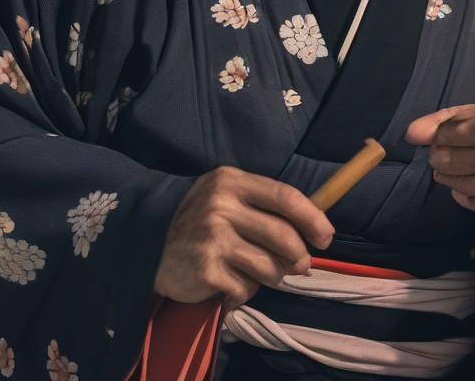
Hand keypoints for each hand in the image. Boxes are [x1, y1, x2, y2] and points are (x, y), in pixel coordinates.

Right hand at [154, 166, 333, 308]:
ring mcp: (212, 238)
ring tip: (259, 273)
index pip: (285, 196)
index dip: (312, 218)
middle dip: (299, 257)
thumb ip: (264, 207)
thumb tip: (312, 230)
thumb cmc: (199, 219)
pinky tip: (229, 284)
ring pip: (268, 267)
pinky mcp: (204, 269)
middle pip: (283, 236)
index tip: (326, 236)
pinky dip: (243, 291)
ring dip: (272, 277)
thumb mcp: (227, 197)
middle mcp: (222, 205)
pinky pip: (244, 288)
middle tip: (301, 266)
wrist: (148, 241)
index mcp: (232, 181)